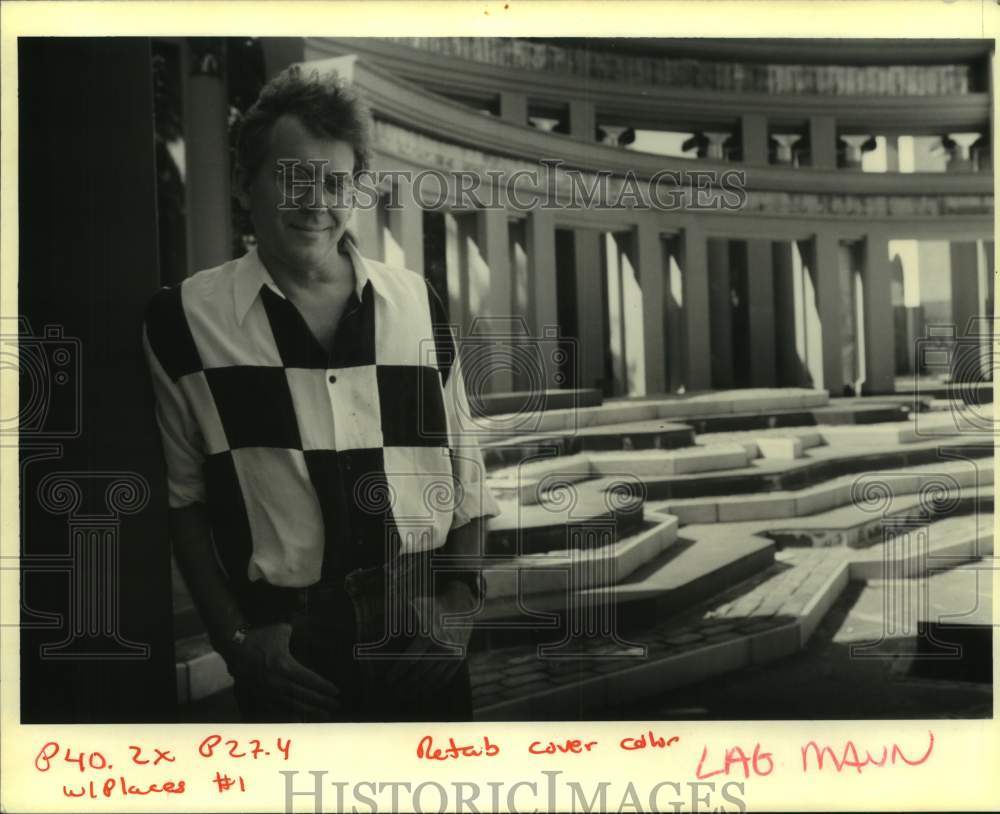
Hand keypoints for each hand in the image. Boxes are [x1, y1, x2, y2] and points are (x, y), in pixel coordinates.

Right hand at [220, 623, 341, 720]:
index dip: (324, 686)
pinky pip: (278, 708)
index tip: (336, 692)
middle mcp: (278, 681)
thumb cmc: (261, 636)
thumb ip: (299, 633)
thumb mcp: (282, 630)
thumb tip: (315, 631)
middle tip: (336, 706)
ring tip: (324, 715)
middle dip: (322, 701)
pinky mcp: (260, 696)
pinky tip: (301, 718)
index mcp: (285, 665)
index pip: (309, 679)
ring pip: (292, 705)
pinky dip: (291, 714)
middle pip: (304, 695)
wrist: (234, 646)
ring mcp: (268, 691)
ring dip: (309, 711)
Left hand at [382, 581, 476, 691]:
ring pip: (432, 679)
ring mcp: (452, 654)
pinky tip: (424, 690)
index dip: (396, 673)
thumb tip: (376, 635)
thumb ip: (395, 621)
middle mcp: (441, 647)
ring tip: (406, 694)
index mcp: (427, 636)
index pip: (408, 661)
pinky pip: (445, 678)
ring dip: (418, 689)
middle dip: (404, 684)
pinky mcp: (459, 658)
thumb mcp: (413, 608)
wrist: (460, 605)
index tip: (387, 680)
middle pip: (419, 673)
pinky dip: (434, 686)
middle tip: (394, 691)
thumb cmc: (432, 606)